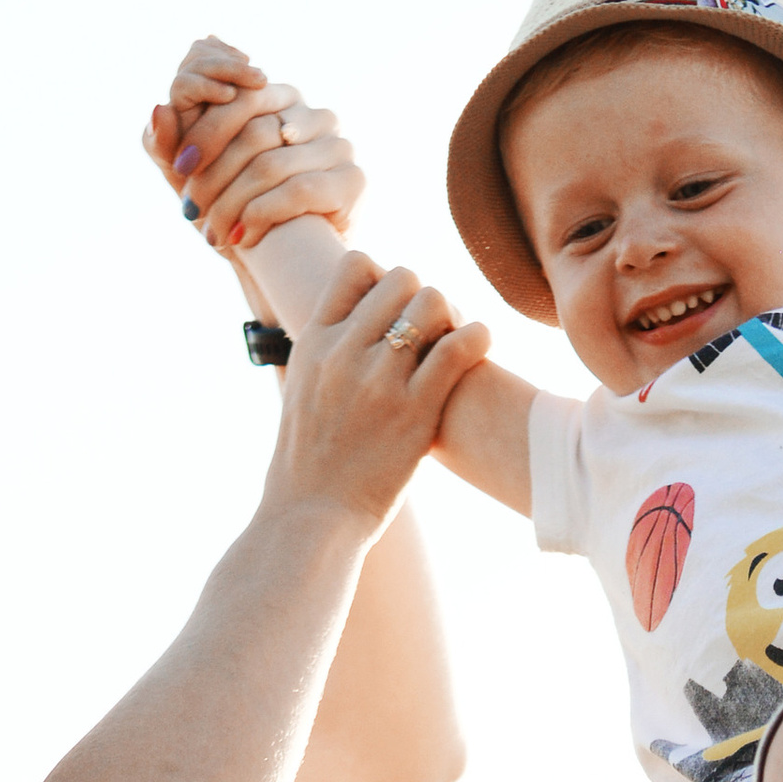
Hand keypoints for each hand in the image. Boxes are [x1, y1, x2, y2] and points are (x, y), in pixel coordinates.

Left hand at [143, 36, 365, 252]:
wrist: (286, 265)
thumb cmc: (238, 211)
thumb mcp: (197, 178)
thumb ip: (170, 144)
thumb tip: (158, 108)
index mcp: (278, 97)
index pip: (239, 95)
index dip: (205, 130)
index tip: (180, 166)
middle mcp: (313, 113)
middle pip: (254, 132)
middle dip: (215, 175)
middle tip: (191, 209)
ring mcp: (338, 144)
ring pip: (272, 164)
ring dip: (234, 203)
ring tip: (213, 233)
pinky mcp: (353, 180)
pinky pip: (299, 191)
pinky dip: (263, 215)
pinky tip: (244, 237)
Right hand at [267, 251, 490, 536]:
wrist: (312, 516)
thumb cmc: (310, 463)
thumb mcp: (302, 391)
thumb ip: (327, 354)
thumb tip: (353, 326)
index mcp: (315, 341)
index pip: (355, 265)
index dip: (384, 277)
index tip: (395, 308)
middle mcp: (345, 352)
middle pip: (402, 278)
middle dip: (423, 296)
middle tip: (433, 330)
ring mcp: (380, 380)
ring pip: (433, 302)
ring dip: (452, 315)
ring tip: (452, 344)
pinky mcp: (415, 411)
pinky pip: (459, 348)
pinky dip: (478, 336)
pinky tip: (480, 344)